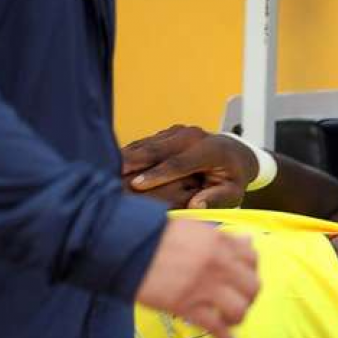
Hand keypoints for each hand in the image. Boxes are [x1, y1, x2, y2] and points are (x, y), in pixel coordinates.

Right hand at [122, 125, 258, 208]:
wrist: (235, 153)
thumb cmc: (233, 178)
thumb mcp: (232, 192)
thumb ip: (216, 198)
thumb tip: (195, 206)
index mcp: (209, 149)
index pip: (179, 163)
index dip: (157, 174)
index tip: (137, 186)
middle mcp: (192, 135)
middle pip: (157, 149)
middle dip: (133, 162)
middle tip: (110, 175)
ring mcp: (178, 131)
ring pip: (147, 144)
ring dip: (126, 157)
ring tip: (103, 169)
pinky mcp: (167, 133)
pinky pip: (145, 143)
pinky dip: (129, 153)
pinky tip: (111, 164)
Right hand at [136, 219, 259, 337]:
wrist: (125, 247)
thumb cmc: (154, 236)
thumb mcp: (192, 228)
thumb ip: (221, 237)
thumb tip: (246, 241)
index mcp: (219, 243)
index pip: (252, 259)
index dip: (251, 270)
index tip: (244, 277)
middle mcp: (219, 265)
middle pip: (251, 286)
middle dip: (248, 296)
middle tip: (239, 300)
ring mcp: (205, 287)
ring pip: (239, 309)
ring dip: (238, 316)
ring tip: (229, 319)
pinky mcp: (188, 307)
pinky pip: (215, 326)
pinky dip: (224, 337)